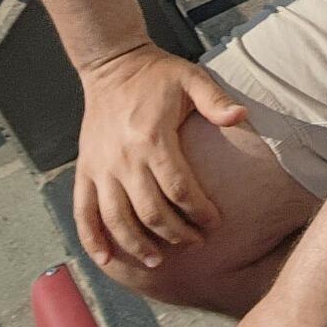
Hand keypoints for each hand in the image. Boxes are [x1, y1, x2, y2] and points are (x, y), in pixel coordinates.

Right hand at [73, 42, 246, 272]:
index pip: (180, 190)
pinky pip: (83, 212)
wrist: (112, 65)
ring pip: (117, 220)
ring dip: (138, 246)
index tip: (214, 224)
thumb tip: (242, 116)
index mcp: (153, 139)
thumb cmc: (157, 75)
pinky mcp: (85, 170)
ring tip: (159, 261)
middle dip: (177, 235)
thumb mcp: (192, 78)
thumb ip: (216, 100)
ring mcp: (101, 167)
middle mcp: (124, 159)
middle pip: (151, 213)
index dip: (199, 213)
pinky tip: (106, 260)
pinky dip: (92, 239)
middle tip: (195, 243)